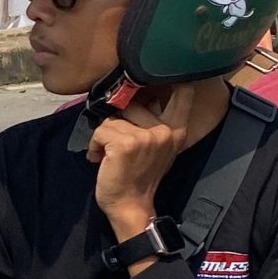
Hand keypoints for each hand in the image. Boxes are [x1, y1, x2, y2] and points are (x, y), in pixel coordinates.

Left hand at [84, 88, 193, 243]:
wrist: (130, 206)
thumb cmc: (139, 177)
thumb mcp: (157, 148)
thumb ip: (155, 122)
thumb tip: (138, 94)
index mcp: (177, 130)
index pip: (183, 93)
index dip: (170, 78)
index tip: (162, 71)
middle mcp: (164, 131)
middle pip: (133, 103)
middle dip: (119, 121)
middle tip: (117, 145)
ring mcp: (146, 137)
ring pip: (113, 118)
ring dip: (104, 136)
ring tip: (108, 154)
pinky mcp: (125, 143)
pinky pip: (100, 130)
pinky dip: (94, 145)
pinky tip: (99, 159)